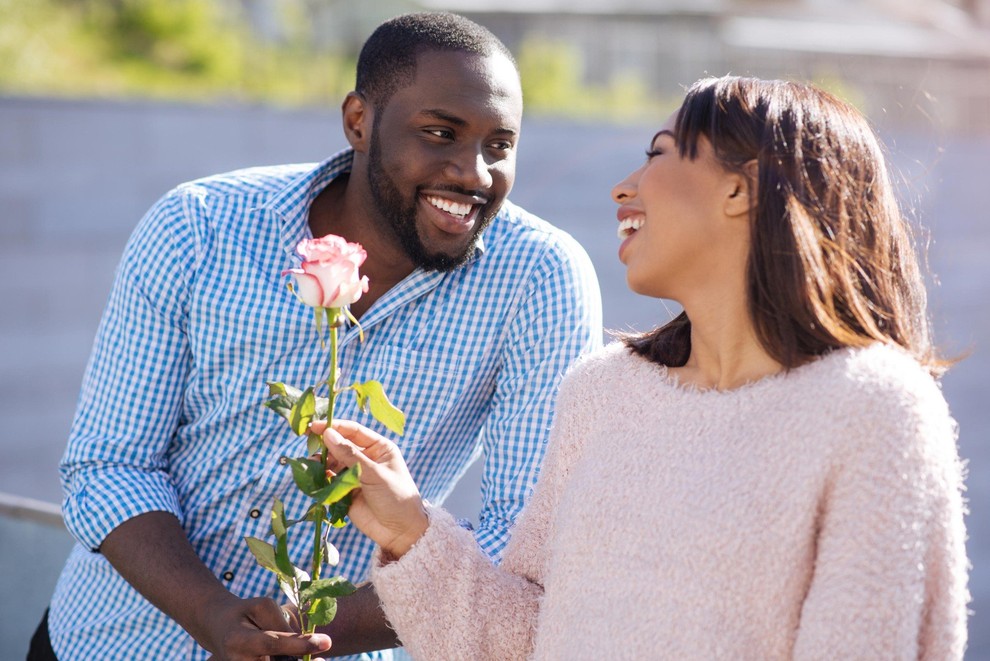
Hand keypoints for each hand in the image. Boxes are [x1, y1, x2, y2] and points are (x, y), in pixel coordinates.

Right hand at [199, 593, 330, 659]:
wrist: (217, 628)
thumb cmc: (245, 613)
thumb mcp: (262, 607)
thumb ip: (282, 624)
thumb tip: (306, 643)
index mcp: (239, 640)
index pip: (273, 644)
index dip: (300, 644)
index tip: (327, 642)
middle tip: (321, 659)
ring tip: (313, 658)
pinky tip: (298, 658)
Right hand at [311, 419, 428, 558]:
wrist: (400, 531)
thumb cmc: (396, 496)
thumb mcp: (374, 473)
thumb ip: (350, 455)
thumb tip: (328, 434)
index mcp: (379, 447)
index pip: (353, 431)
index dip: (334, 427)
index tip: (315, 426)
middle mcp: (366, 458)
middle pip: (340, 445)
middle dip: (325, 444)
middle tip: (308, 442)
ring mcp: (355, 474)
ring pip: (333, 462)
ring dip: (321, 462)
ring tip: (311, 464)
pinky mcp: (346, 491)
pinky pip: (329, 480)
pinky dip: (321, 478)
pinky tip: (313, 476)